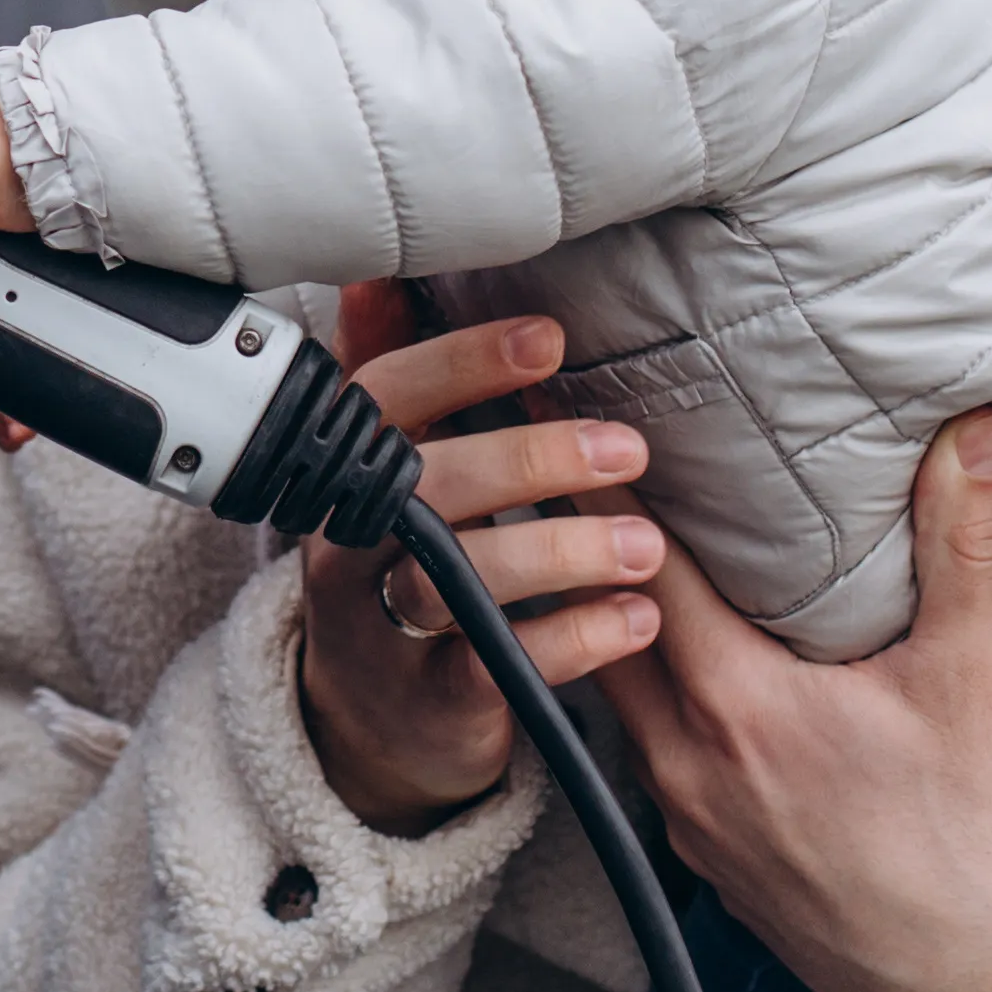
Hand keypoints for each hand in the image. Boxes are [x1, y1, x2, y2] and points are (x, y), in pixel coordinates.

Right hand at [290, 285, 668, 826]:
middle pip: (423, 488)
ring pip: (455, 581)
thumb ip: (388, 374)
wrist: (370, 723)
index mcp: (344, 471)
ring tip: (647, 547)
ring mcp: (382, 625)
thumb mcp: (381, 470)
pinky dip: (575, 639)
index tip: (550, 341)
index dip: (462, 363)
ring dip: (560, 553)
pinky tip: (638, 619)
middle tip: (629, 450)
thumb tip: (381, 269)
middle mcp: (348, 542)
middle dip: (528, 459)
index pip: (384, 398)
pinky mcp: (429, 698)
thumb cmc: (395, 563)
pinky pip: (498, 665)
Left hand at [570, 409, 991, 991]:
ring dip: (598, 625)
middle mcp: (686, 763)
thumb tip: (970, 427)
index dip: (597, 490)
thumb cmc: (982, 839)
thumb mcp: (976, 680)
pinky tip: (659, 665)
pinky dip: (634, 695)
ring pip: (612, 698)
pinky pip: (639, 753)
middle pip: (596, 629)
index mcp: (739, 707)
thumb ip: (961, 543)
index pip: (639, 570)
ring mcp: (685, 818)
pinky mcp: (701, 858)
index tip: (556, 420)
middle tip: (548, 470)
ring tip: (592, 553)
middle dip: (574, 550)